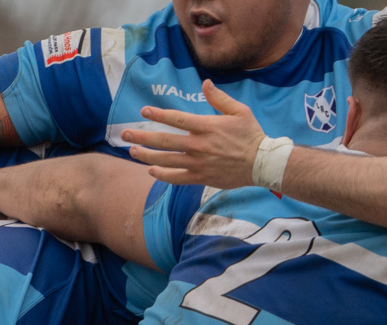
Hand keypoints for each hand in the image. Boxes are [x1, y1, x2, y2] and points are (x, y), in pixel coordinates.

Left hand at [122, 80, 262, 189]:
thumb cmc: (251, 135)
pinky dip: (161, 174)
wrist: (261, 164)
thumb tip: (204, 83)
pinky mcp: (199, 178)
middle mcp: (198, 145)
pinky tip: (151, 169)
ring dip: (145, 156)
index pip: (177, 119)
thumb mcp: (239, 111)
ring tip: (132, 151)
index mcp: (207, 127)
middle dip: (141, 137)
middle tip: (124, 135)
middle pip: (163, 141)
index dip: (158, 115)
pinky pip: (175, 178)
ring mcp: (197, 163)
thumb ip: (219, 98)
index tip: (144, 111)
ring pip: (164, 160)